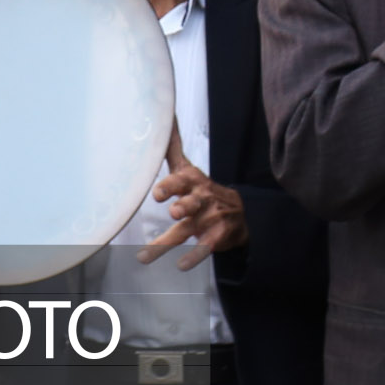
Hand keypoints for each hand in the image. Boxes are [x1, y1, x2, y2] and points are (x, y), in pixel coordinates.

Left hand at [138, 124, 246, 269]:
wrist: (238, 214)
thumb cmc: (203, 191)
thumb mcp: (189, 169)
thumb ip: (173, 148)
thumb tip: (164, 119)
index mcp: (192, 182)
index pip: (181, 180)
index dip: (170, 186)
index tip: (158, 193)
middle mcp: (201, 199)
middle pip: (190, 202)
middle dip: (182, 206)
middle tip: (173, 211)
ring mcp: (209, 219)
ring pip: (187, 229)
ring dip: (168, 240)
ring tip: (145, 254)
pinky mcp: (215, 237)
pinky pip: (203, 248)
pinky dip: (193, 257)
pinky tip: (181, 265)